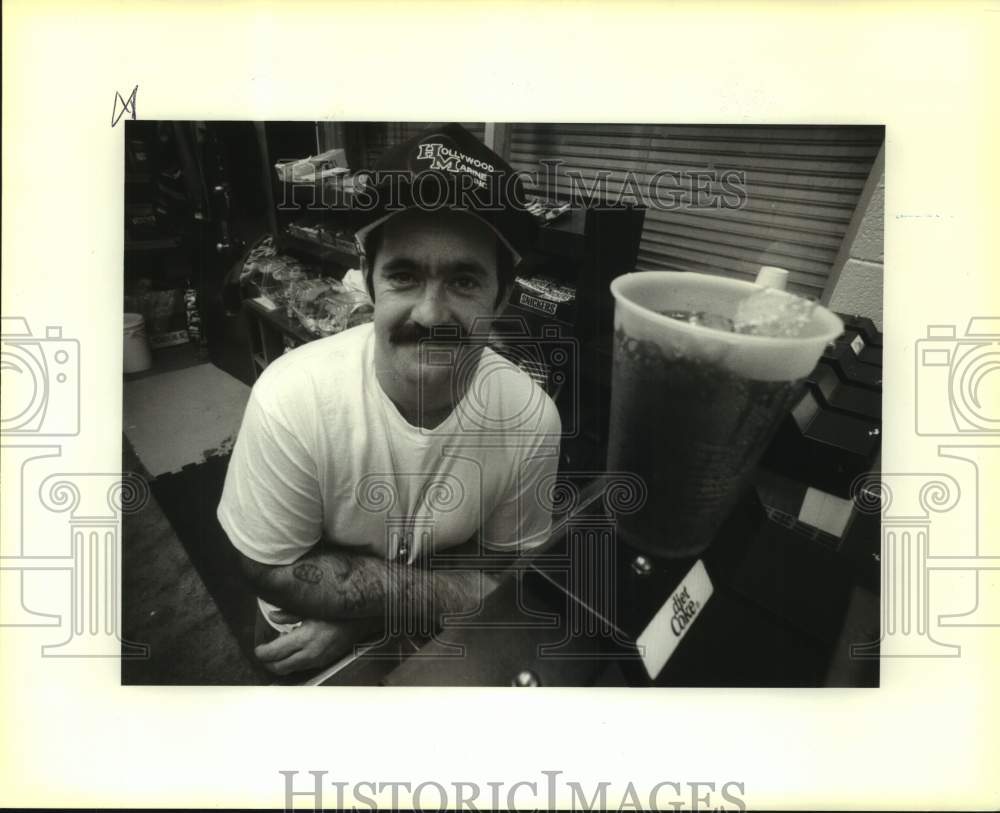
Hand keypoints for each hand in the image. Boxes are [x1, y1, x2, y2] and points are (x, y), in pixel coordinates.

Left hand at [254, 611, 381, 675]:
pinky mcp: (323, 662)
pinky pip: (301, 667)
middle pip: (279, 667)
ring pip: (289, 670)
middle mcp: (310, 653)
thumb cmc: (337, 610)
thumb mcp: (311, 607)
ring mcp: (317, 660)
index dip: (261, 652)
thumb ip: (290, 613)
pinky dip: (292, 662)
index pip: (274, 653)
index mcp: (305, 638)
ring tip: (279, 648)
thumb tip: (272, 616)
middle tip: (264, 651)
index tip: (258, 647)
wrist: (362, 620)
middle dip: (267, 662)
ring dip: (279, 663)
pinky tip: (294, 648)